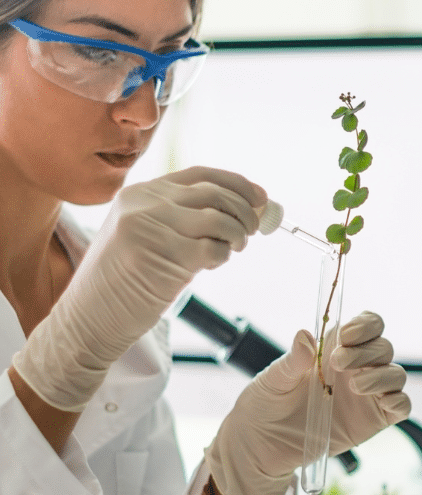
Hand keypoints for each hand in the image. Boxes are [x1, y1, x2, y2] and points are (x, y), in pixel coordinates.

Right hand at [13, 167, 265, 410]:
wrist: (88, 319)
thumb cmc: (122, 283)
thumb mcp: (145, 236)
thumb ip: (182, 219)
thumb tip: (243, 212)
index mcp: (141, 193)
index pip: (200, 175)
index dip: (236, 183)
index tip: (261, 198)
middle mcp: (146, 204)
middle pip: (215, 193)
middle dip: (246, 210)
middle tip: (253, 229)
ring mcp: (154, 227)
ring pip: (220, 219)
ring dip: (238, 235)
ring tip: (233, 248)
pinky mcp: (166, 256)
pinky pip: (214, 249)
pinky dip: (223, 256)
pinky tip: (212, 264)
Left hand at [205, 311, 410, 494]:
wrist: (262, 444)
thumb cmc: (267, 403)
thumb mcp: (273, 379)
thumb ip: (292, 360)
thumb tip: (304, 335)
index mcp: (336, 348)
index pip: (367, 325)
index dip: (365, 325)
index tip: (346, 335)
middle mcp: (358, 368)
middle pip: (383, 348)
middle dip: (366, 352)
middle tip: (338, 363)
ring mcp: (368, 394)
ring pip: (396, 375)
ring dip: (381, 375)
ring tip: (354, 386)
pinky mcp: (374, 420)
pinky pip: (401, 406)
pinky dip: (399, 401)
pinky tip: (382, 403)